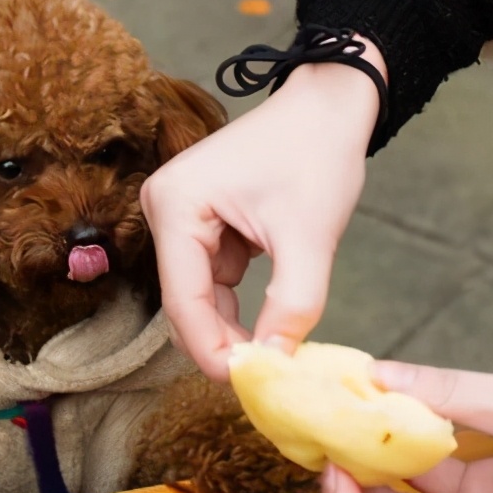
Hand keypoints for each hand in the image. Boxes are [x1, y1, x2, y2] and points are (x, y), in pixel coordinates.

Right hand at [141, 41, 383, 379]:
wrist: (330, 105)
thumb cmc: (317, 153)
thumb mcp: (310, 237)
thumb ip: (293, 306)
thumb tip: (274, 366)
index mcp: (175, 204)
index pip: (183, 299)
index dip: (211, 350)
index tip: (248, 388)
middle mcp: (163, 208)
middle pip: (184, 301)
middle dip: (222, 341)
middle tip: (265, 380)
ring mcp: (178, 216)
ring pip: (198, 295)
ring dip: (232, 325)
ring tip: (273, 352)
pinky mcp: (197, 222)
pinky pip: (212, 279)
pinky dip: (239, 303)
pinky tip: (267, 319)